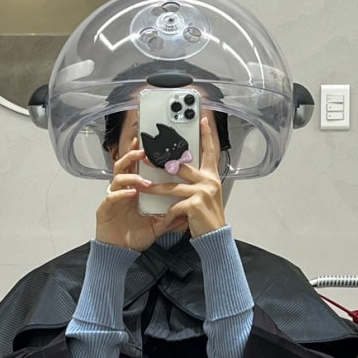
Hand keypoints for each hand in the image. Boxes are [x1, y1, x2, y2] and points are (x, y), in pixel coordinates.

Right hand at [95, 139, 170, 250]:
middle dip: (132, 156)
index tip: (148, 146)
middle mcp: (121, 192)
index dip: (138, 156)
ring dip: (131, 177)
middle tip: (144, 152)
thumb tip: (187, 215)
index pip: (134, 168)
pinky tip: (132, 193)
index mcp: (132, 192)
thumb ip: (169, 219)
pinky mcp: (105, 209)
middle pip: (122, 166)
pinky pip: (112, 196)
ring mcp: (112, 199)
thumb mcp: (156, 227)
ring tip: (143, 181)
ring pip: (117, 178)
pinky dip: (122, 193)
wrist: (119, 253)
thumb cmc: (133, 238)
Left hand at [151, 117, 226, 237]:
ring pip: (172, 187)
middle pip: (181, 167)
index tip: (203, 121)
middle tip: (145, 157)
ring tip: (143, 187)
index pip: (210, 152)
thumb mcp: (204, 195)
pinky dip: (168, 213)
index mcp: (211, 176)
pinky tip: (166, 218)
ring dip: (155, 188)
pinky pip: (175, 205)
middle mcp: (209, 181)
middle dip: (160, 163)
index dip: (206, 136)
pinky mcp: (195, 204)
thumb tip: (177, 169)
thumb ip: (195, 181)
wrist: (215, 236)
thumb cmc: (207, 216)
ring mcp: (203, 191)